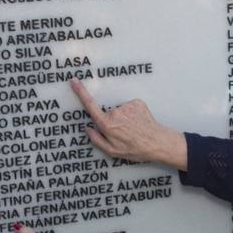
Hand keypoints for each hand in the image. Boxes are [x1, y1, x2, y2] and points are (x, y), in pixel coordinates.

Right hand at [70, 77, 187, 170]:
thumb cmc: (135, 150)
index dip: (80, 92)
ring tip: (133, 130)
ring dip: (124, 119)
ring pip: (119, 111)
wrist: (158, 143)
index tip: (74, 80)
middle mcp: (116, 112)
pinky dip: (133, 115)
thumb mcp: (112, 152)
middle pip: (107, 114)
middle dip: (112, 122)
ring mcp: (127, 106)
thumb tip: (88, 128)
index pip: (90, 105)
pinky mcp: (137, 103)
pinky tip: (139, 124)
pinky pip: (130, 108)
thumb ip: (96, 140)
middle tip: (124, 134)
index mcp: (107, 125)